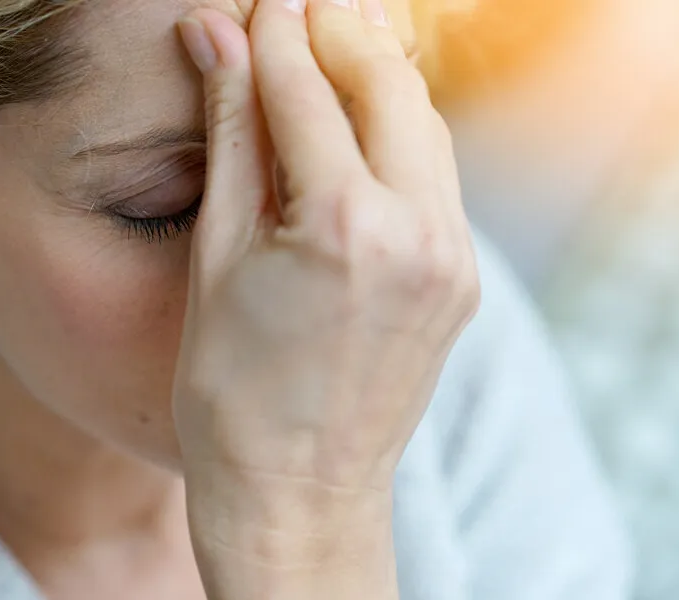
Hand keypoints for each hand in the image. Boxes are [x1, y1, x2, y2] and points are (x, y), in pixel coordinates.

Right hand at [173, 0, 478, 594]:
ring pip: (424, 126)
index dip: (273, 36)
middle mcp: (418, 234)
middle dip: (340, 32)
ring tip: (330, 42)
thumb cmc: (232, 394)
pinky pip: (437, 178)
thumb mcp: (217, 259)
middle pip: (387, 87)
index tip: (252, 4)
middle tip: (298, 3)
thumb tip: (215, 39)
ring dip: (377, 78)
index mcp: (344, 227)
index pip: (306, 93)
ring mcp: (452, 259)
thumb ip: (230, 139)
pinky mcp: (462, 280)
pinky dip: (399, 135)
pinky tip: (361, 122)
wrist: (298, 493)